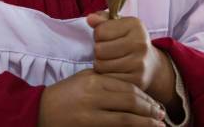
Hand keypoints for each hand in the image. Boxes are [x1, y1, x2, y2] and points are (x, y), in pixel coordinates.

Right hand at [38, 68, 165, 126]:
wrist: (41, 110)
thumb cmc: (65, 94)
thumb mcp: (85, 80)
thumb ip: (106, 81)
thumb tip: (132, 91)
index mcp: (95, 80)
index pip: (127, 87)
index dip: (145, 97)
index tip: (156, 104)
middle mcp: (94, 96)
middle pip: (130, 101)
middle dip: (149, 110)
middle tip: (162, 116)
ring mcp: (90, 114)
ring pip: (125, 118)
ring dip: (145, 122)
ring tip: (158, 126)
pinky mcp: (88, 126)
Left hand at [86, 11, 178, 112]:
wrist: (151, 64)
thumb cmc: (129, 40)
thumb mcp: (119, 25)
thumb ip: (102, 20)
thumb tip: (90, 19)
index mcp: (135, 25)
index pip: (100, 30)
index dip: (98, 35)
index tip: (106, 37)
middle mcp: (140, 43)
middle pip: (99, 49)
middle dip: (98, 51)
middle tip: (106, 51)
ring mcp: (139, 63)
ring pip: (101, 66)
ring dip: (100, 64)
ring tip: (109, 61)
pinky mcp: (136, 81)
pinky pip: (108, 80)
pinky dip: (106, 77)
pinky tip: (113, 71)